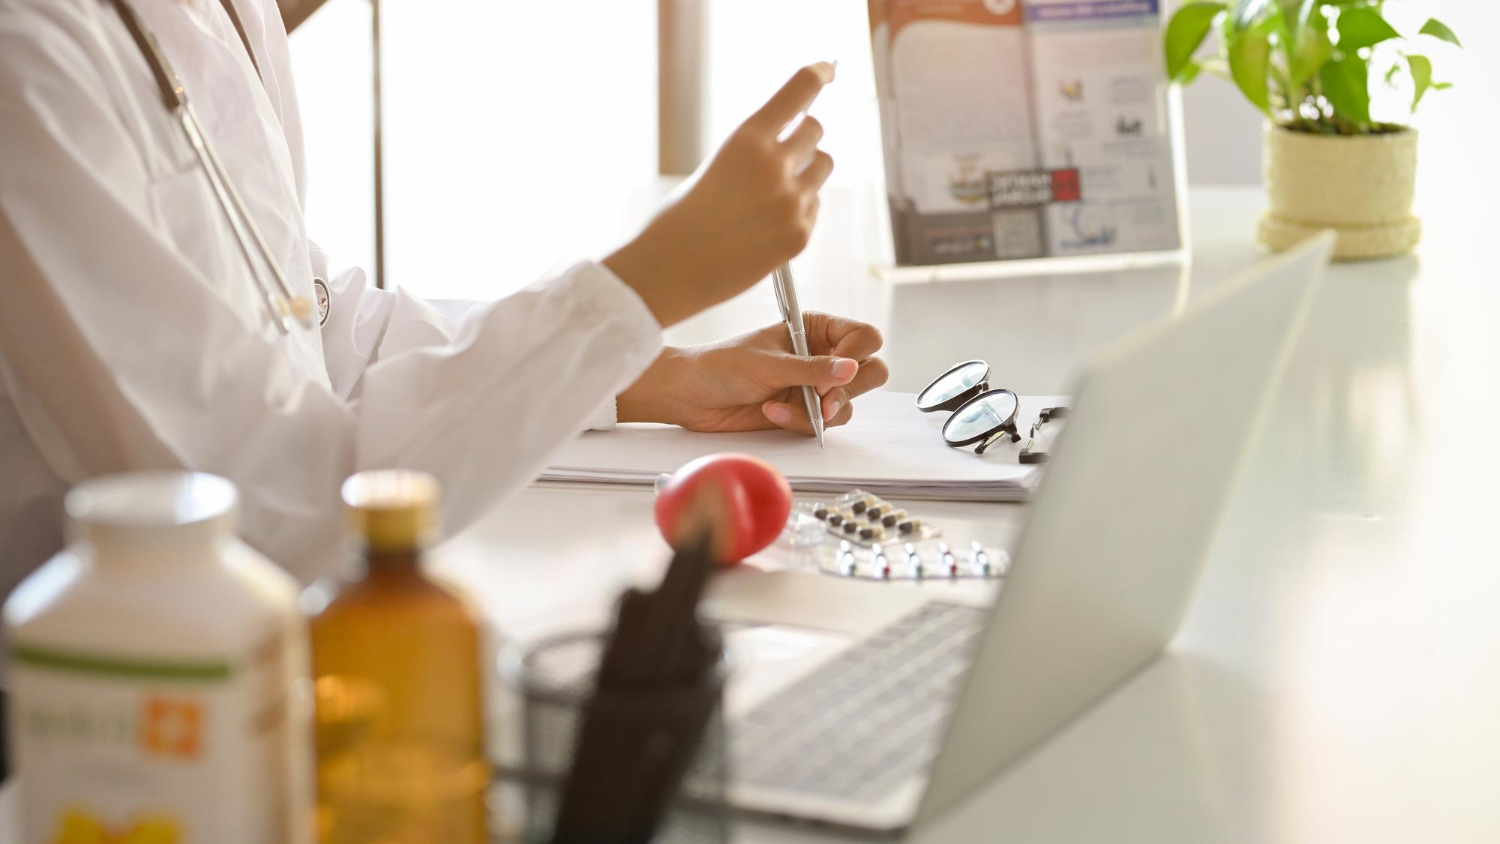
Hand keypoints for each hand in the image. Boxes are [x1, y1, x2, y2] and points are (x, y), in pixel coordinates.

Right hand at [604, 63, 835, 327]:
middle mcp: (775, 166)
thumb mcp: (715, 166)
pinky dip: (799, 209)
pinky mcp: (800, 234)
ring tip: (773, 191)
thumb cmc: (680, 219)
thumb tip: (791, 147)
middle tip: (782, 153)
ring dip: (806, 170)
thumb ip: (754, 152)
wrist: (670, 271)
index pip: (798, 92)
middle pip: (815, 130)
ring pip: (823, 167)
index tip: (826, 70)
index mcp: (748, 139)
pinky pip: (815, 206)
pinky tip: (766, 224)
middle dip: (801, 136)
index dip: (817, 76)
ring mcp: (792, 202)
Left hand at [617, 312, 888, 433]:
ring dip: (820, 410)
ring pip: (848, 403)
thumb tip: (850, 369)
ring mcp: (814, 386)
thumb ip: (811, 369)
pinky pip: (824, 424)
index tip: (843, 369)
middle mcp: (821, 356)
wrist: (691, 396)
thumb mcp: (769, 364)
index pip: (863, 337)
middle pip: (870, 372)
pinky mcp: (804, 412)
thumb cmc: (722, 366)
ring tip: (783, 407)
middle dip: (849, 389)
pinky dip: (801, 422)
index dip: (859, 353)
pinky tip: (771, 413)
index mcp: (816, 329)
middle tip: (825, 400)